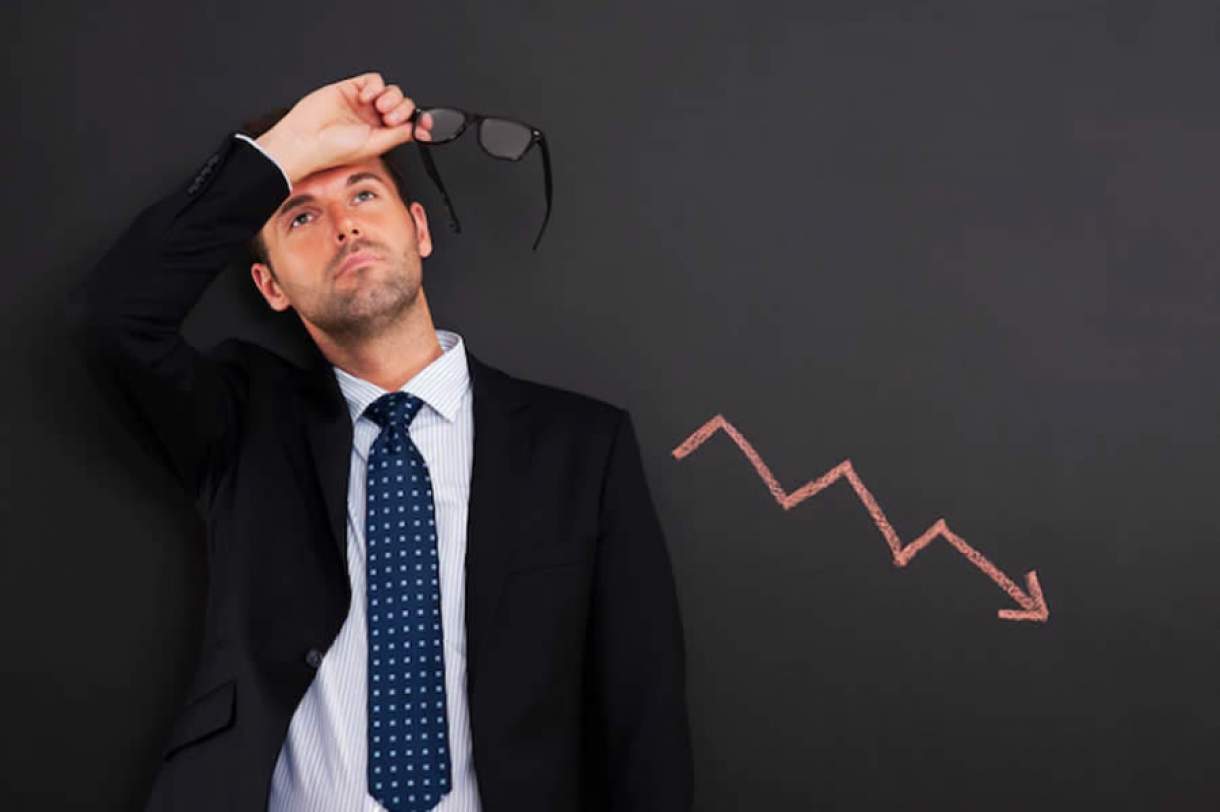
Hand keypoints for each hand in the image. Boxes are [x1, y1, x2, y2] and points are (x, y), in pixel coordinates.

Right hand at [255, 71, 433, 183]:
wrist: (306, 139)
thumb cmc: (332, 150)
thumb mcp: (374, 146)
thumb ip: (398, 135)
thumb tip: (418, 128)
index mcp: (380, 136)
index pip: (407, 124)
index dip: (419, 122)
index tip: (428, 123)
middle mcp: (373, 120)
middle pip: (402, 105)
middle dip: (401, 108)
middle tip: (390, 117)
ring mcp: (362, 104)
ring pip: (390, 91)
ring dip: (391, 97)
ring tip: (379, 107)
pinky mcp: (350, 89)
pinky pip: (373, 80)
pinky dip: (375, 86)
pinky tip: (366, 96)